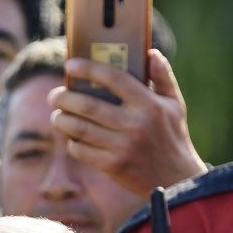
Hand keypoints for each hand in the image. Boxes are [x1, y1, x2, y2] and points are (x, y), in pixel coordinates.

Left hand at [48, 49, 207, 199]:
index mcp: (148, 104)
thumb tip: (150, 52)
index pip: (113, 78)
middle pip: (88, 106)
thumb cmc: (173, 137)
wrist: (177, 180)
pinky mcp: (113, 166)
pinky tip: (71, 137)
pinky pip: (81, 150)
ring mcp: (122, 147)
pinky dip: (72, 142)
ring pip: (80, 129)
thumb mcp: (174, 104)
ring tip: (57, 115)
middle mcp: (134, 124)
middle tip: (54, 95)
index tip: (69, 65)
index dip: (88, 69)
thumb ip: (162, 77)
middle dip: (64, 98)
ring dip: (61, 120)